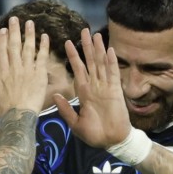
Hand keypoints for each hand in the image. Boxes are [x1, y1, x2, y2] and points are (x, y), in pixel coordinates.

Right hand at [0, 16, 51, 118]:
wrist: (19, 117)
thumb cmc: (6, 109)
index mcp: (4, 73)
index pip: (3, 52)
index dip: (3, 40)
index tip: (3, 30)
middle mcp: (15, 68)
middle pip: (14, 46)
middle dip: (14, 31)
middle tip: (15, 19)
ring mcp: (27, 70)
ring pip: (28, 48)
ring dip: (29, 34)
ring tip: (30, 23)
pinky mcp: (39, 75)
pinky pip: (42, 57)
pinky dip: (44, 46)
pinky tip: (45, 36)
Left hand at [51, 30, 130, 147]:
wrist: (111, 142)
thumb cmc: (95, 135)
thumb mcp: (75, 123)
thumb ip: (66, 109)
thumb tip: (57, 95)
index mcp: (84, 93)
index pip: (78, 70)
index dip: (73, 57)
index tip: (67, 43)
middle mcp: (95, 87)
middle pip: (90, 62)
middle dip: (87, 47)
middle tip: (84, 30)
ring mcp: (106, 88)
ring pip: (101, 64)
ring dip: (99, 50)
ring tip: (96, 35)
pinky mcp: (115, 91)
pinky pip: (113, 74)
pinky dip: (111, 62)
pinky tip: (109, 50)